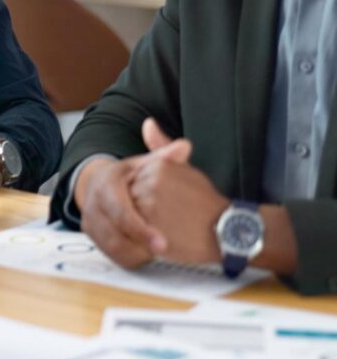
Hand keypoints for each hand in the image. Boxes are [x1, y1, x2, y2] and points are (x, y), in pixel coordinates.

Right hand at [73, 119, 187, 269]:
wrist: (100, 182)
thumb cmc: (130, 175)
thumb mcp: (145, 163)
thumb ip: (165, 156)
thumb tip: (184, 146)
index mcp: (106, 183)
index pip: (121, 211)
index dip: (141, 229)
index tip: (163, 242)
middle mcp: (92, 202)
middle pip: (113, 234)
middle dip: (139, 246)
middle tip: (164, 254)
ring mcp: (89, 219)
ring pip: (111, 247)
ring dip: (135, 254)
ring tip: (158, 255)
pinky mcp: (91, 234)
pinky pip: (110, 254)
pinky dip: (129, 258)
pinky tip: (148, 255)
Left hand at [129, 118, 227, 263]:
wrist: (227, 229)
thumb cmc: (205, 200)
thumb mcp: (185, 168)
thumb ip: (162, 147)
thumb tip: (147, 123)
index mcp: (158, 164)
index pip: (134, 179)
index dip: (147, 194)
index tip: (166, 201)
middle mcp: (151, 181)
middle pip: (129, 196)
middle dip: (142, 207)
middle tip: (168, 214)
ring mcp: (149, 204)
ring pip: (130, 214)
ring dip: (142, 221)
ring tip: (167, 224)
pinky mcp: (150, 227)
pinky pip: (134, 231)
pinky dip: (143, 235)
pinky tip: (164, 234)